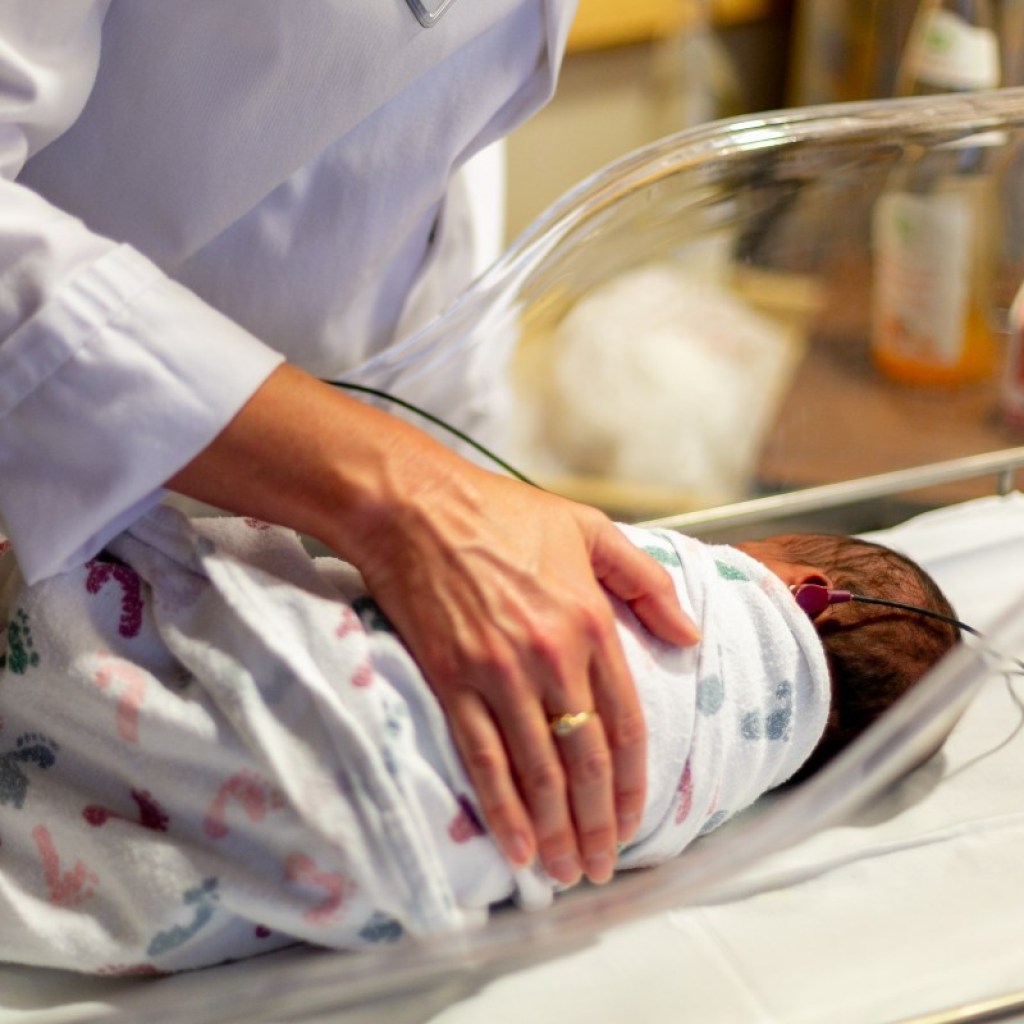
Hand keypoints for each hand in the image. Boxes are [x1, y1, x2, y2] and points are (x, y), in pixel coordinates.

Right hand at [169, 365, 698, 884]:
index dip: (633, 783)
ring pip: (538, 770)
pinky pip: (482, 757)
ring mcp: (499, 673)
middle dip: (598, 823)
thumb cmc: (501, 513)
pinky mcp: (452, 680)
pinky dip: (502, 808)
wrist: (416, 507)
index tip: (637, 822)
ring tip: (566, 871)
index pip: (625, 724)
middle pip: (586, 760)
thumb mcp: (589, 529)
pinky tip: (517, 846)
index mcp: (591, 622)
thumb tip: (689, 635)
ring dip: (556, 830)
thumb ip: (647, 582)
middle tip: (602, 865)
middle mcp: (552, 656)